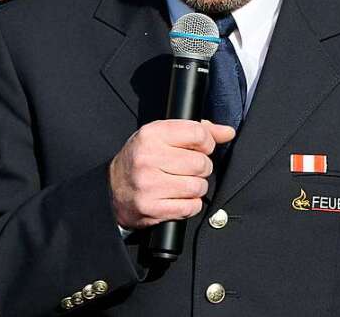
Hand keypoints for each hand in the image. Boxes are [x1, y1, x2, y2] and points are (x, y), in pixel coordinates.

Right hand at [109, 119, 234, 229]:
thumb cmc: (142, 159)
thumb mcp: (163, 136)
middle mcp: (148, 158)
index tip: (201, 148)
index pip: (198, 134)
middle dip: (202, 168)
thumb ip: (198, 130)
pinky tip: (179, 198)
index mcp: (152, 134)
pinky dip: (191, 204)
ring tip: (184, 184)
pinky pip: (190, 207)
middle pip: (201, 163)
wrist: (111, 190)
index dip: (207, 143)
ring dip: (197, 187)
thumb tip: (228, 132)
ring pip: (198, 186)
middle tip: (190, 169)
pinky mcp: (151, 208)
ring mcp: (149, 185)